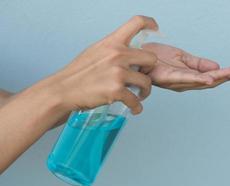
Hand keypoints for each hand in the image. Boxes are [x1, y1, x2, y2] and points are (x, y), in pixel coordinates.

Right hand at [35, 16, 158, 114]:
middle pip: (151, 58)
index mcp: (112, 43)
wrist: (63, 89)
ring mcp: (118, 73)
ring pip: (147, 82)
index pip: (136, 22)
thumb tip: (127, 51)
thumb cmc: (77, 72)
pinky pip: (135, 100)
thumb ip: (113, 49)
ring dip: (145, 91)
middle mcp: (118, 55)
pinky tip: (134, 108)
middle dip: (150, 69)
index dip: (150, 22)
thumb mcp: (95, 51)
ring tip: (140, 95)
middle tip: (143, 76)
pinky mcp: (116, 90)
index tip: (155, 28)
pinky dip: (136, 107)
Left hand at [142, 43, 229, 91]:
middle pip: (208, 81)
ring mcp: (176, 81)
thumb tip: (217, 67)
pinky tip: (209, 79)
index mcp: (189, 77)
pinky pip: (184, 79)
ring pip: (200, 81)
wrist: (139, 56)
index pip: (211, 77)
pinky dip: (197, 79)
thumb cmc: (158, 59)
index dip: (225, 75)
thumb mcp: (183, 58)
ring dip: (217, 78)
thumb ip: (199, 64)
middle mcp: (184, 82)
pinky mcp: (167, 77)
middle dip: (225, 76)